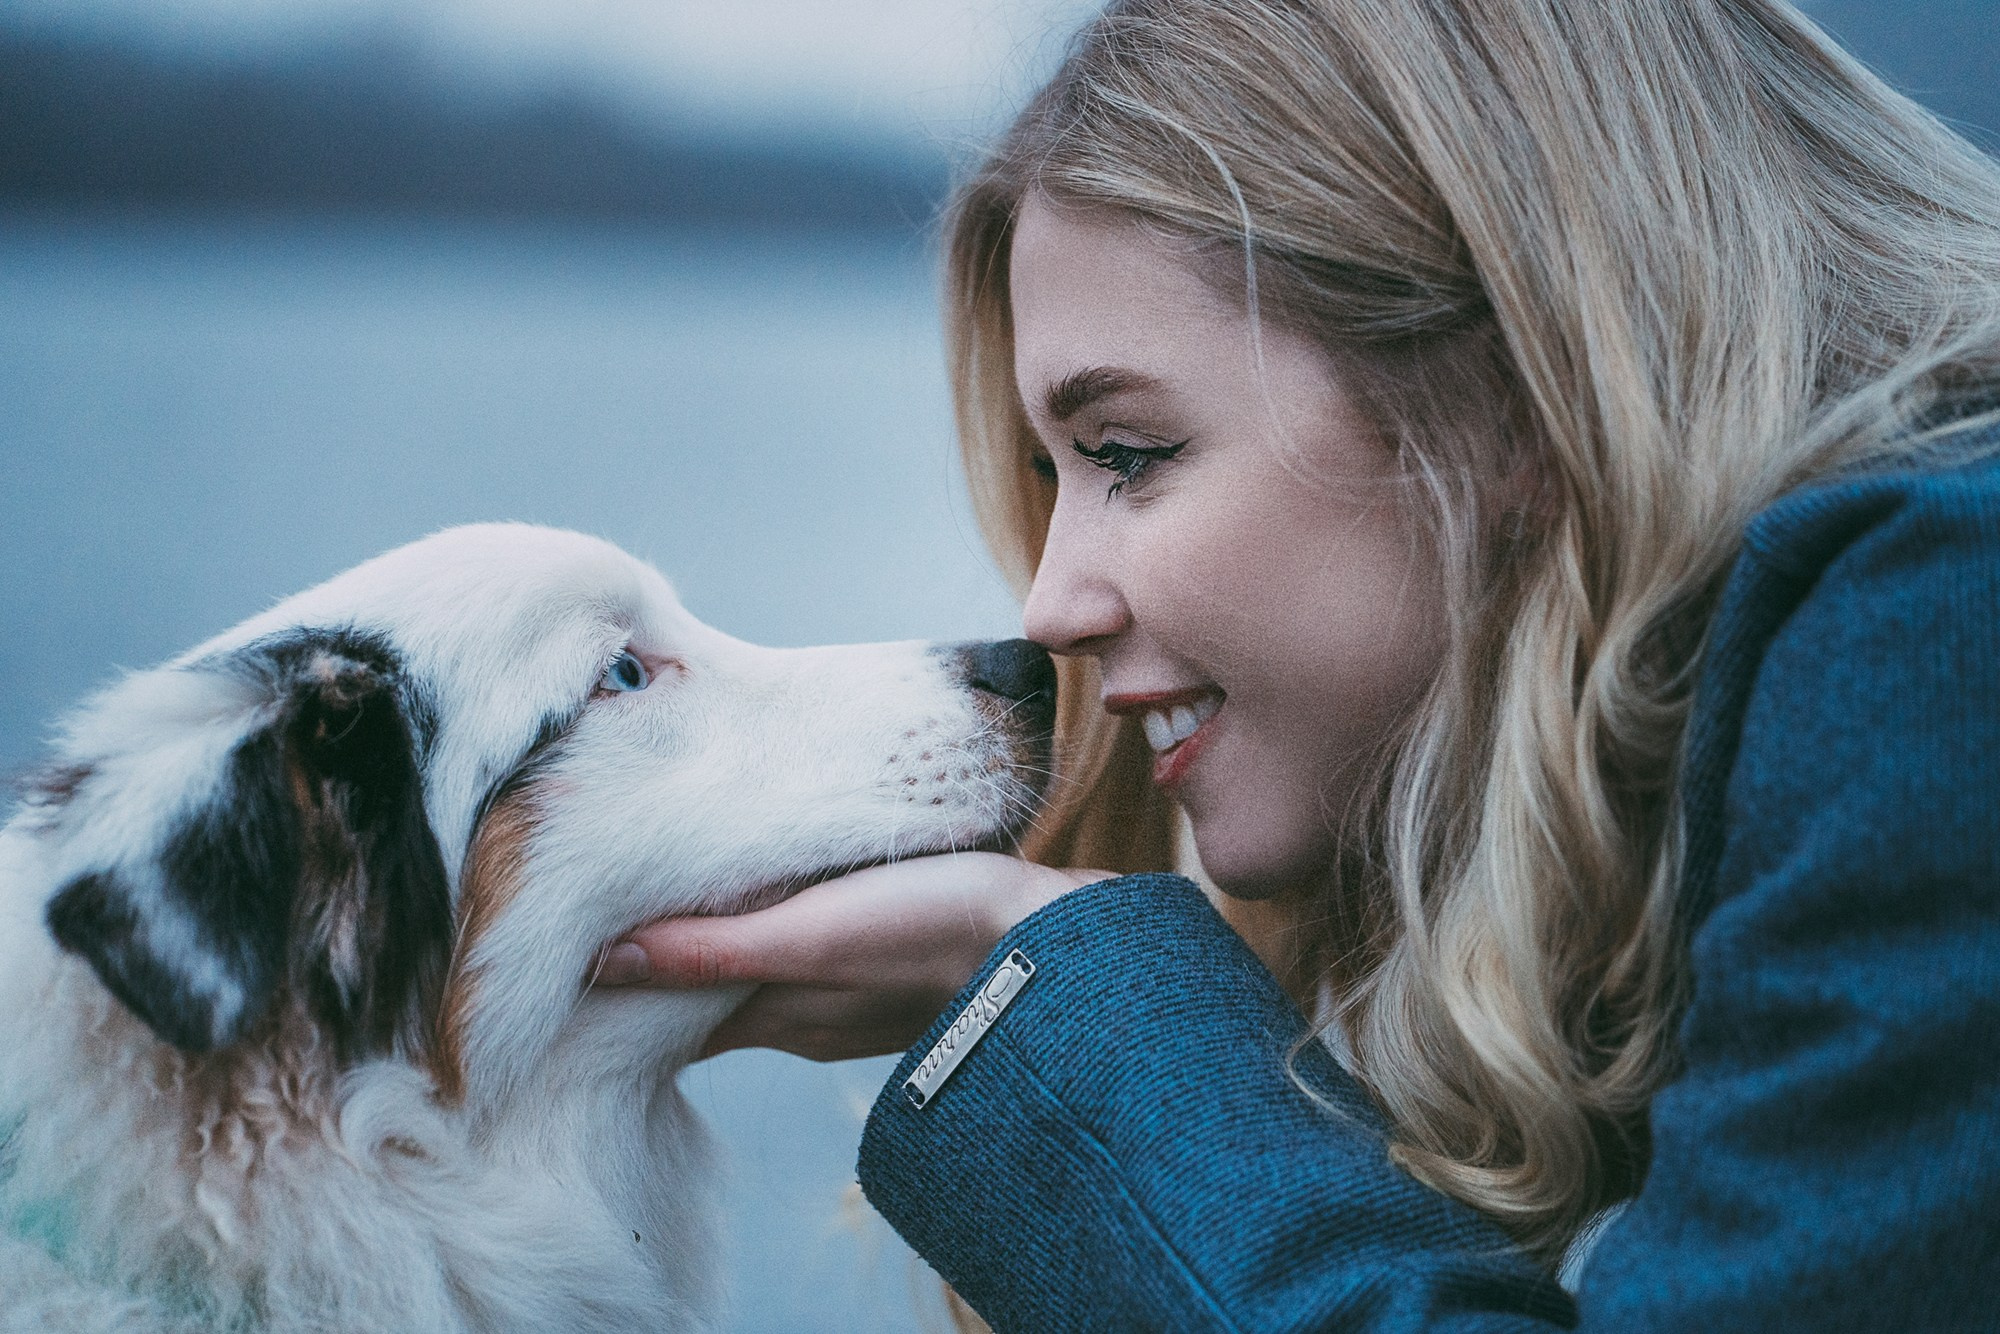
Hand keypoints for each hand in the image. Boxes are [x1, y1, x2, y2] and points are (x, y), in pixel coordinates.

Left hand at [595, 852, 1109, 1061]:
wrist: (1061, 946)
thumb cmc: (935, 935)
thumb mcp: (812, 936)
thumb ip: (712, 952)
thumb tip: (600, 963)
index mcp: (774, 1016)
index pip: (665, 1019)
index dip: (615, 993)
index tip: (559, 956)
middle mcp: (804, 1017)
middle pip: (706, 995)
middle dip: (658, 962)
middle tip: (596, 908)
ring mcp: (850, 996)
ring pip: (759, 970)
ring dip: (718, 938)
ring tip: (669, 886)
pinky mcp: (891, 961)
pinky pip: (809, 949)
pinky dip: (774, 925)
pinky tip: (777, 885)